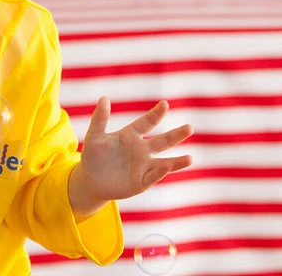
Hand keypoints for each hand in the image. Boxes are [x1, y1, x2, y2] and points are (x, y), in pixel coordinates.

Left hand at [78, 98, 192, 202]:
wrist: (90, 180)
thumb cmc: (93, 156)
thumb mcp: (94, 136)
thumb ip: (100, 118)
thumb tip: (104, 98)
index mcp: (131, 135)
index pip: (147, 123)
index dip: (155, 114)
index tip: (165, 104)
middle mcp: (141, 150)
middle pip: (162, 141)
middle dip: (176, 135)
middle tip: (190, 127)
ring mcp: (143, 167)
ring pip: (165, 163)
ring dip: (177, 161)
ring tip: (191, 158)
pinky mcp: (141, 182)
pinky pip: (152, 177)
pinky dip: (159, 172)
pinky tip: (166, 167)